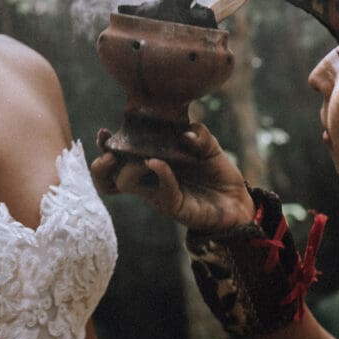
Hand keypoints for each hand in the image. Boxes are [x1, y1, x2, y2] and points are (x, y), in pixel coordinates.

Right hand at [89, 125, 254, 231]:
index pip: (117, 157)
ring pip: (125, 184)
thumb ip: (198, 134)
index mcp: (150, 160)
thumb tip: (185, 133)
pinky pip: (161, 190)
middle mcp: (148, 178)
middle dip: (101, 165)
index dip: (104, 146)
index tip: (103, 133)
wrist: (236, 199)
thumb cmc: (216, 172)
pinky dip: (160, 174)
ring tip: (139, 159)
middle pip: (108, 178)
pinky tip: (161, 163)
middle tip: (110, 154)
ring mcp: (157, 192)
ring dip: (128, 168)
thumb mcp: (209, 146)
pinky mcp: (173, 205)